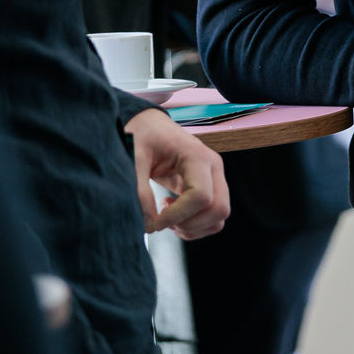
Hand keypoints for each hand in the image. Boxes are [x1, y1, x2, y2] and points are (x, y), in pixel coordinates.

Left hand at [123, 108, 229, 238]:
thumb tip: (150, 225)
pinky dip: (195, 225)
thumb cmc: (142, 136)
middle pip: (218, 209)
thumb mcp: (134, 159)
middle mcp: (213, 165)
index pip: (201, 196)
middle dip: (189, 224)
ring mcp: (215, 176)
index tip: (154, 221)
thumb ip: (140, 191)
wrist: (149, 126)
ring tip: (167, 216)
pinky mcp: (211, 186)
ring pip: (219, 217)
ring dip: (193, 227)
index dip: (177, 216)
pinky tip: (174, 212)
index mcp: (197, 155)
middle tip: (162, 219)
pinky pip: (213, 217)